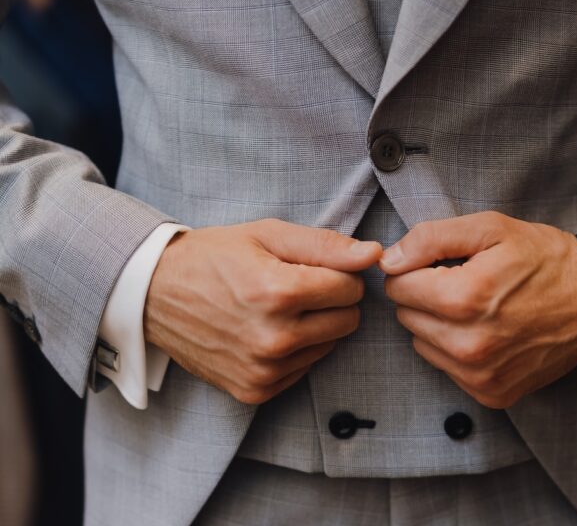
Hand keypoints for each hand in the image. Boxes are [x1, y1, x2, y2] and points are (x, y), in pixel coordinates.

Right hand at [144, 219, 381, 404]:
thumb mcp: (268, 235)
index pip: (351, 288)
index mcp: (278, 293)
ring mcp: (263, 369)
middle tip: (297, 287)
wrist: (153, 294)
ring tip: (276, 308)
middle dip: (332, 301)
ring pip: (329, 346)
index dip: (338, 273)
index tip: (313, 268)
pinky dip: (295, 351)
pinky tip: (265, 331)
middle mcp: (273, 338)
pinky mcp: (254, 390)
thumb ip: (326, 245)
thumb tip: (373, 255)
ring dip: (314, 326)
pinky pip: (305, 370)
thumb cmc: (214, 257)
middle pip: (348, 320)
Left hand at [380, 211, 576, 408]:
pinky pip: (447, 368)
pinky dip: (459, 349)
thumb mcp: (492, 229)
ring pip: (422, 343)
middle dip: (427, 296)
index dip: (416, 268)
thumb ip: (432, 238)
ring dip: (440, 324)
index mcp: (465, 299)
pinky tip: (490, 331)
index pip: (397, 286)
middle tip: (466, 283)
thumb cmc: (545, 259)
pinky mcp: (492, 393)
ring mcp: (481, 375)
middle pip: (406, 316)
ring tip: (480, 307)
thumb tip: (388, 260)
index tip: (445, 264)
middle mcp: (469, 345)